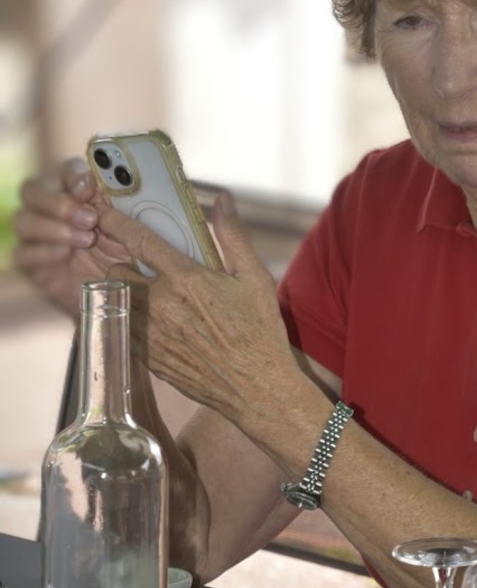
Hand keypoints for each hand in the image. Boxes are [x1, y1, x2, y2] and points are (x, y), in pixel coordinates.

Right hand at [13, 159, 131, 315]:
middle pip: (32, 190)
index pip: (65, 170)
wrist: (120, 294)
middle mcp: (53, 210)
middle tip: (90, 219)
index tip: (88, 189)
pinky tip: (65, 255)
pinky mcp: (32, 264)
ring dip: (54, 228)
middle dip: (59, 202)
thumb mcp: (131, 229)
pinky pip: (22, 253)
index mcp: (79, 194)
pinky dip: (44, 251)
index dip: (73, 176)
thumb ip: (119, 207)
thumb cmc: (127, 254)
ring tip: (86, 241)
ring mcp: (38, 237)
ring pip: (23, 219)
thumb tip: (115, 186)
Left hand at [99, 193, 294, 425]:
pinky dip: (132, 320)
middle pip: (118, 272)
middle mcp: (161, 305)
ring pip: (116, 301)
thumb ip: (232, 235)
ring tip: (151, 294)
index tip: (106, 213)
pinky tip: (158, 323)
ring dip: (127, 293)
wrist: (256, 387)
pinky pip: (124, 329)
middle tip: (145, 266)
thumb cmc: (260, 331)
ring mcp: (150, 334)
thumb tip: (222, 199)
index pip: (140, 242)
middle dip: (125, 264)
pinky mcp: (147, 358)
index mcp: (186, 280)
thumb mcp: (254, 277)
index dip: (118, 223)